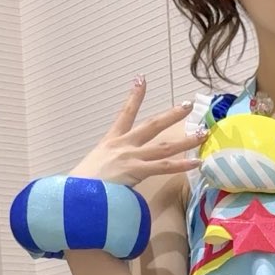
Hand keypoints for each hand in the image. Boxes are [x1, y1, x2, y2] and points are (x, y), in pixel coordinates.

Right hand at [69, 78, 204, 183]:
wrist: (71, 194)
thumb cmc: (79, 187)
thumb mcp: (95, 169)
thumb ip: (109, 168)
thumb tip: (116, 177)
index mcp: (110, 142)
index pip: (124, 114)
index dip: (134, 96)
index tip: (141, 79)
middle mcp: (122, 145)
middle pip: (152, 125)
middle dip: (171, 115)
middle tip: (187, 105)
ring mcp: (130, 157)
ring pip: (164, 146)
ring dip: (185, 140)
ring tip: (202, 133)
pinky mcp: (135, 170)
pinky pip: (163, 167)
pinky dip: (181, 165)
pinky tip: (197, 162)